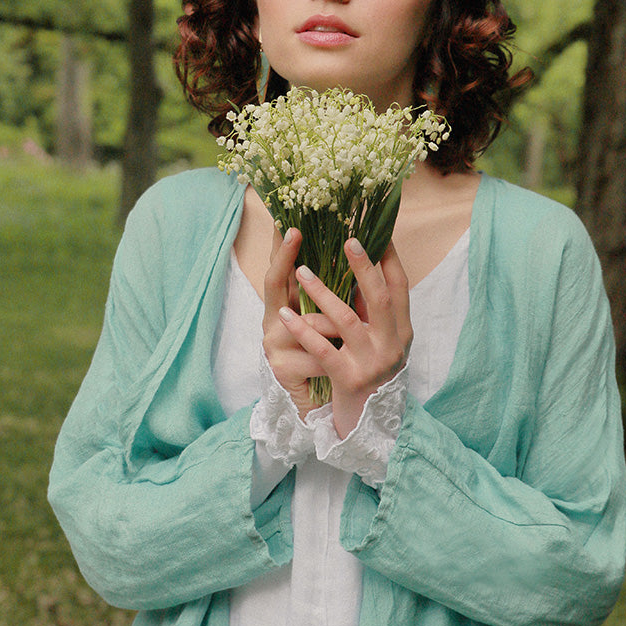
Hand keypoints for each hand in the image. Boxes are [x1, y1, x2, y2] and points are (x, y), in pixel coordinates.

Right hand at [262, 227, 339, 417]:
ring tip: (354, 327)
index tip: (287, 222)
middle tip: (294, 232)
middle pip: (273, 283)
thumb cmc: (326, 355)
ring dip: (336, 325)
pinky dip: (337, 357)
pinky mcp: (281, 368)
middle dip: (285, 257)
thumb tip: (352, 250)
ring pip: (309, 323)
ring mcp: (272, 344)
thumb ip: (333, 292)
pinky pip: (318, 355)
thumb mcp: (329, 321)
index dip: (280, 247)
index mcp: (285, 305)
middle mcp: (271, 320)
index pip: (279, 269)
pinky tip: (346, 359)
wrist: (315, 403)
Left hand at [279, 238, 411, 438]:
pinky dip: (303, 330)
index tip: (378, 233)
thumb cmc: (371, 378)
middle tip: (347, 240)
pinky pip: (321, 350)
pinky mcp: (348, 380)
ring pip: (346, 320)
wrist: (370, 428)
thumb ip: (374, 316)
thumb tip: (361, 271)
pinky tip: (285, 315)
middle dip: (363, 267)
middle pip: (380, 298)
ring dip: (321, 293)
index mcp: (402, 333)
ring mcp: (370, 363)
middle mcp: (391, 346)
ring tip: (301, 271)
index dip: (390, 260)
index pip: (401, 289)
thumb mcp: (381, 345)